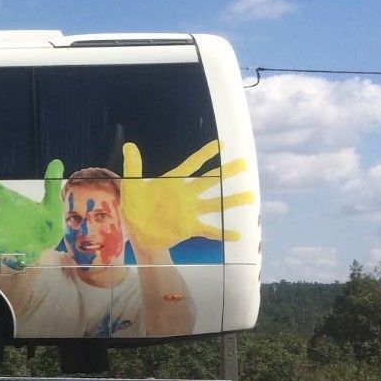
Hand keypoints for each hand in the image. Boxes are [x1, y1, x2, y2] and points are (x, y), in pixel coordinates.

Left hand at [120, 141, 253, 250]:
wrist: (138, 232)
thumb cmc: (135, 207)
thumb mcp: (132, 186)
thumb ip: (133, 166)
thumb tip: (130, 146)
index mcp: (173, 182)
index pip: (192, 164)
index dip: (205, 154)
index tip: (221, 145)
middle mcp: (185, 195)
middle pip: (209, 181)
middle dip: (226, 172)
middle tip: (244, 164)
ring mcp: (189, 211)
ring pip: (214, 203)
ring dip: (231, 200)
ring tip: (250, 197)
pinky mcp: (189, 227)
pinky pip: (208, 230)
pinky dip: (221, 233)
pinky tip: (236, 235)